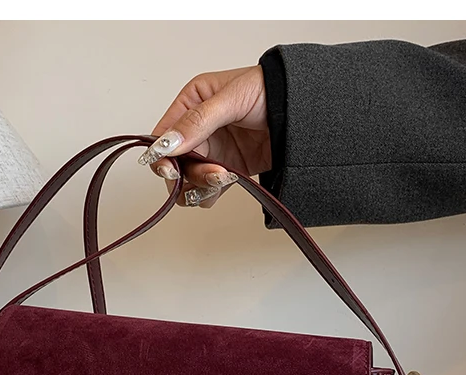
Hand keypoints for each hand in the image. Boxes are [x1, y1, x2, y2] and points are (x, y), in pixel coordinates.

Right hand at [138, 65, 268, 207]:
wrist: (303, 110)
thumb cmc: (269, 90)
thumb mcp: (231, 98)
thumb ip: (197, 122)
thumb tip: (167, 143)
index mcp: (192, 103)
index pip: (163, 135)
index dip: (162, 155)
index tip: (171, 170)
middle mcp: (198, 129)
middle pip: (175, 164)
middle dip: (190, 174)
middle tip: (212, 174)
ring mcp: (213, 151)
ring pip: (189, 181)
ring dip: (201, 186)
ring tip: (223, 178)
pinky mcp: (227, 169)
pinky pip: (207, 189)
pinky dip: (211, 193)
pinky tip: (226, 184)